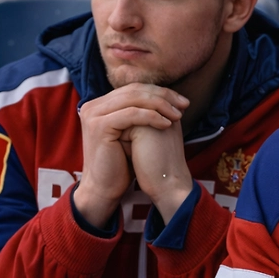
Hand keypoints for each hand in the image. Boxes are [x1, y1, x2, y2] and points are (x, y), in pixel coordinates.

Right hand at [72, 85, 188, 228]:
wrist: (105, 188)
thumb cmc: (122, 163)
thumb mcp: (133, 133)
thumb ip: (142, 114)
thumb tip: (169, 98)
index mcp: (101, 104)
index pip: (134, 89)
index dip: (159, 92)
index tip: (181, 101)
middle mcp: (94, 105)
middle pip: (134, 90)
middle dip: (163, 96)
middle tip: (184, 104)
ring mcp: (94, 114)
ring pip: (134, 99)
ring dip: (160, 105)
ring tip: (178, 115)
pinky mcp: (99, 126)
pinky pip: (131, 114)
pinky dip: (151, 117)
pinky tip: (166, 124)